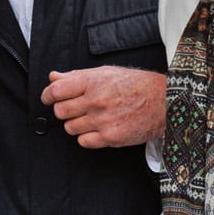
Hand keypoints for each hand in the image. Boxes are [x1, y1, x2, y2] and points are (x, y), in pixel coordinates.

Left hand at [43, 67, 166, 147]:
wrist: (165, 102)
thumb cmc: (136, 85)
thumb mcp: (106, 73)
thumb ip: (77, 76)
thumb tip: (53, 77)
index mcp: (93, 81)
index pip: (56, 91)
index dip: (48, 95)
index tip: (49, 98)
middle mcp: (96, 101)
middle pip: (60, 111)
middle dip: (64, 110)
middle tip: (76, 108)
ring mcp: (102, 120)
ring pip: (70, 128)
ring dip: (76, 124)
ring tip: (92, 118)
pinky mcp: (111, 137)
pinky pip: (83, 141)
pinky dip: (87, 137)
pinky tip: (99, 129)